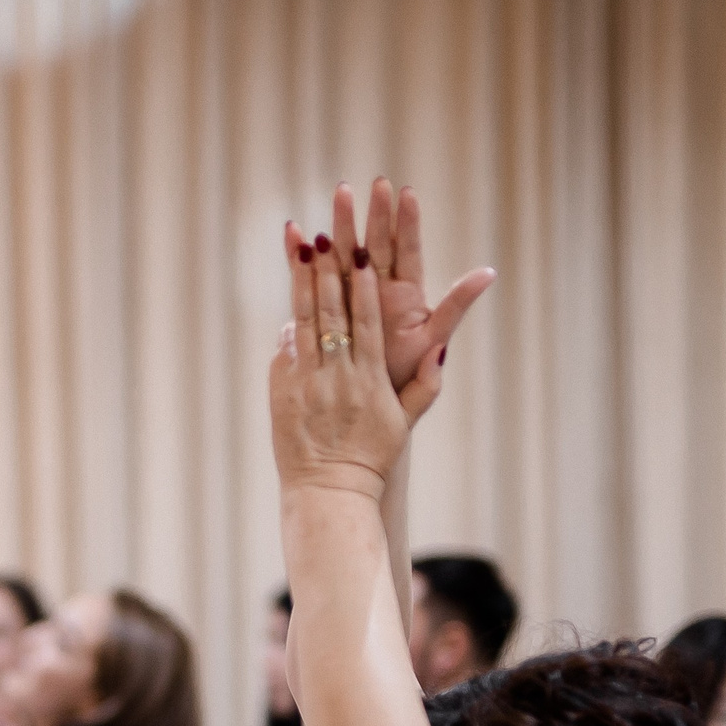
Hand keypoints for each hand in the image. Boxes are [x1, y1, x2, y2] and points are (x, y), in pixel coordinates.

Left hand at [271, 214, 438, 502]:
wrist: (330, 489)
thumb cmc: (372, 454)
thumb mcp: (406, 420)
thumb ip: (426, 382)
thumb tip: (441, 347)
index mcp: (371, 379)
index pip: (367, 324)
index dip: (363, 289)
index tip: (361, 256)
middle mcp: (338, 377)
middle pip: (333, 314)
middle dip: (329, 272)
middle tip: (327, 236)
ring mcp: (307, 383)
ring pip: (305, 324)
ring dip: (304, 284)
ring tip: (303, 249)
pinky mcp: (283, 392)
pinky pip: (286, 351)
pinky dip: (290, 323)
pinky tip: (292, 295)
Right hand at [322, 180, 495, 424]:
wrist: (372, 412)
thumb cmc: (406, 381)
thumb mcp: (434, 342)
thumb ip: (456, 306)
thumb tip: (488, 273)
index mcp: (407, 297)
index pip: (408, 251)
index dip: (407, 223)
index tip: (406, 193)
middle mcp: (380, 292)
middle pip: (376, 244)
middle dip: (372, 214)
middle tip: (370, 184)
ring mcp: (351, 299)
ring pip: (346, 255)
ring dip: (340, 225)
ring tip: (339, 192)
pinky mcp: (326, 311)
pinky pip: (313, 279)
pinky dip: (302, 258)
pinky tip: (294, 234)